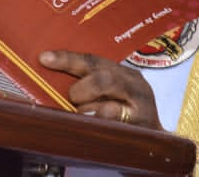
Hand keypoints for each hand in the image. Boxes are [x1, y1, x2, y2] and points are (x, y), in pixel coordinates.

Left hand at [39, 50, 161, 128]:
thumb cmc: (124, 114)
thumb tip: (51, 81)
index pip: (93, 60)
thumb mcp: (110, 93)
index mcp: (124, 73)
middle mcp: (135, 86)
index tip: (44, 58)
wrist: (154, 142)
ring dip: (89, 112)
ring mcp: (142, 110)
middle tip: (73, 98)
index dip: (68, 58)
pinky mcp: (142, 131)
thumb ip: (88, 84)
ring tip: (82, 116)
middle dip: (81, 89)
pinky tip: (94, 128)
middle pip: (104, 79)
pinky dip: (100, 127)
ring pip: (109, 107)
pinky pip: (115, 129)